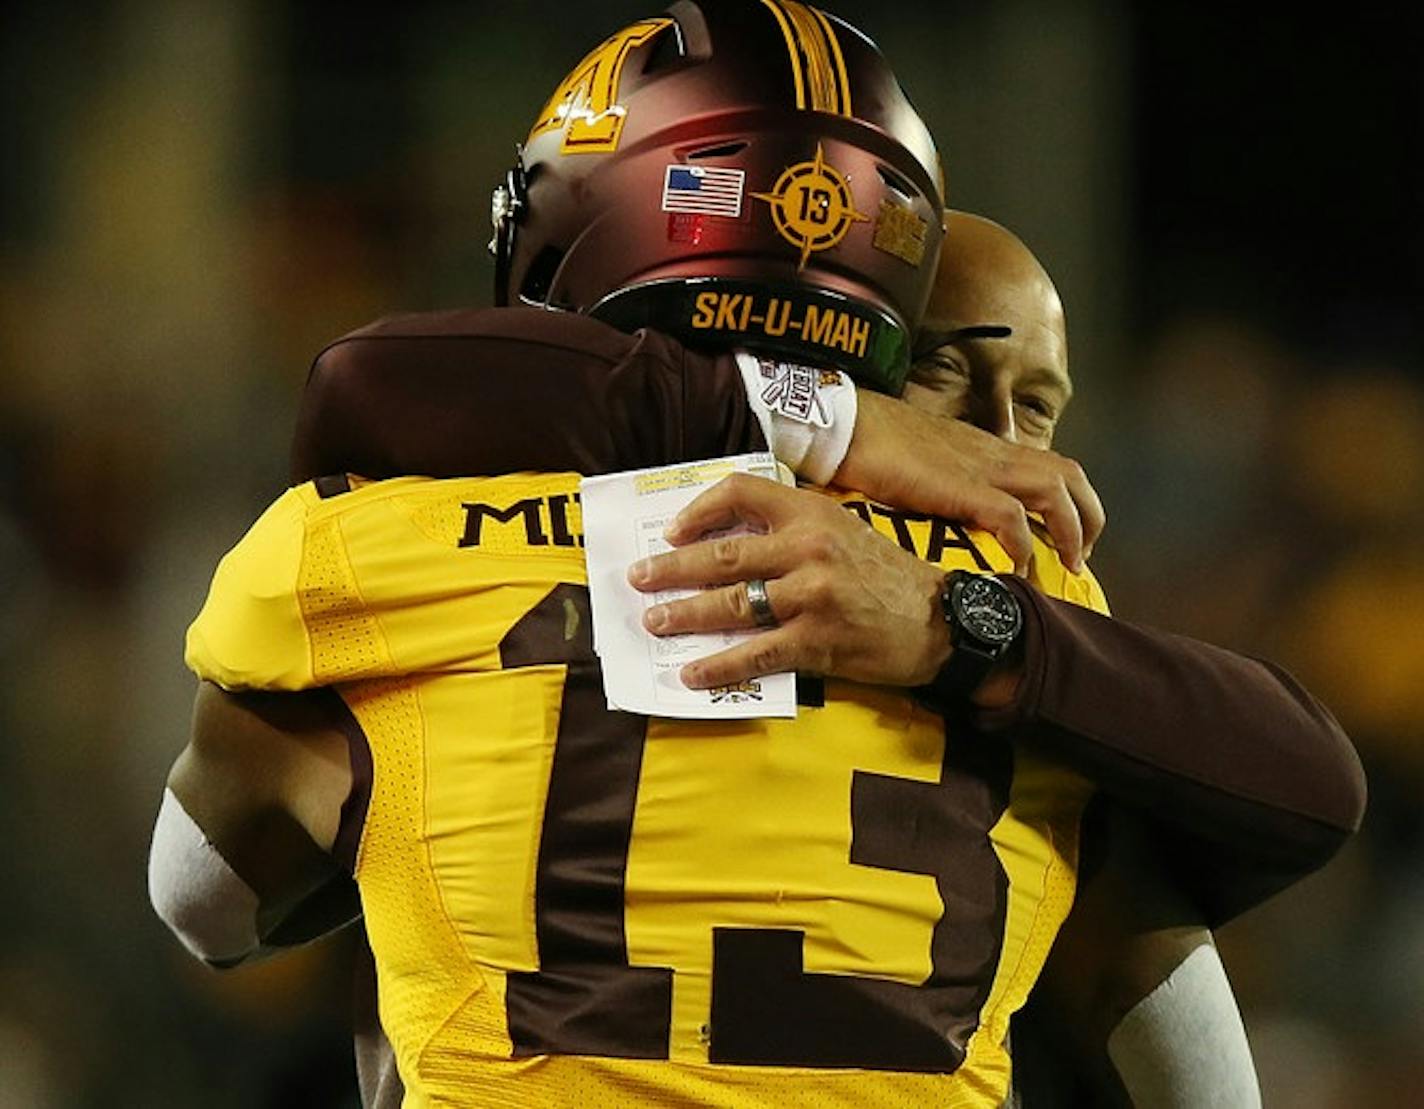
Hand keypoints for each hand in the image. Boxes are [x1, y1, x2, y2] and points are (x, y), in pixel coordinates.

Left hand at [627, 474, 951, 688]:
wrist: (941, 621)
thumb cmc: (887, 577)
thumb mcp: (844, 532)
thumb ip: (793, 530)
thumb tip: (728, 545)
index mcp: (811, 513)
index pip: (742, 492)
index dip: (699, 510)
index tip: (672, 530)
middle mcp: (808, 548)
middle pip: (723, 556)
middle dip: (672, 569)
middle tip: (638, 580)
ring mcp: (811, 595)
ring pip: (731, 605)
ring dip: (685, 614)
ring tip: (654, 622)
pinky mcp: (818, 640)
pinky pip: (755, 654)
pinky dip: (718, 666)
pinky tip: (692, 674)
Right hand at [837, 390, 1104, 573]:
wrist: (848, 424)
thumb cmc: (876, 442)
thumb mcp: (928, 461)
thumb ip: (950, 482)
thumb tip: (954, 513)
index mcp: (989, 449)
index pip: (1050, 467)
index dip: (1072, 502)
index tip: (1068, 537)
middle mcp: (996, 454)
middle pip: (1069, 476)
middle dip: (1087, 517)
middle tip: (1078, 557)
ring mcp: (982, 468)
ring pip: (1056, 491)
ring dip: (1069, 531)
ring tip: (1065, 566)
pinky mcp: (962, 487)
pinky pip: (1012, 516)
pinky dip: (1024, 544)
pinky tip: (1019, 569)